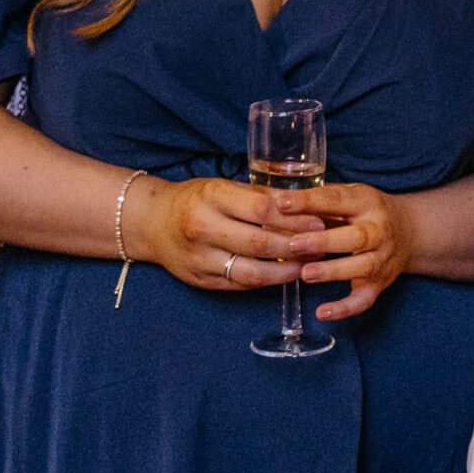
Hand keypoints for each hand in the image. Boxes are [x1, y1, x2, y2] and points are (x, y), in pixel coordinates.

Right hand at [129, 174, 306, 294]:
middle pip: (260, 244)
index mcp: (211, 198)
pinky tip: (284, 275)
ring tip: (307, 266)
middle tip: (321, 246)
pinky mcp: (201, 281)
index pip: (262, 211)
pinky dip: (267, 282)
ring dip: (286, 272)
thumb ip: (261, 196)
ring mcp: (200, 259)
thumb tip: (305, 203)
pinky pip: (241, 285)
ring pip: (253, 273)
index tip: (319, 221)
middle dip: (296, 247)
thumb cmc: (195, 199)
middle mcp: (202, 229)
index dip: (294, 219)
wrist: (152, 223)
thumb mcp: (224, 187)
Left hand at [282, 180, 414, 322]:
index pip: (337, 200)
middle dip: (324, 241)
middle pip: (356, 236)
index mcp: (366, 202)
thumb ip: (316, 198)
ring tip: (306, 274)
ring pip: (362, 267)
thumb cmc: (364, 211)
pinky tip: (321, 312)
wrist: (409, 231)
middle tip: (294, 244)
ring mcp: (382, 259)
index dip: (310, 201)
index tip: (282, 203)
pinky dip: (344, 308)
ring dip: (333, 271)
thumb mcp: (347, 195)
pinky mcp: (380, 283)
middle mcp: (379, 230)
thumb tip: (271, 198)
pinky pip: (364, 299)